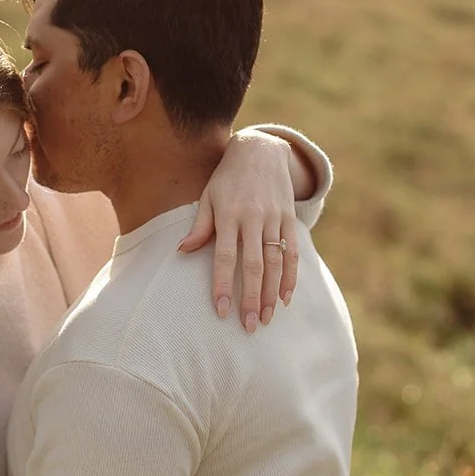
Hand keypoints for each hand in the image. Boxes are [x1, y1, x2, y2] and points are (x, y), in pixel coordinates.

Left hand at [180, 129, 301, 329]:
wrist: (260, 149)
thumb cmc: (227, 177)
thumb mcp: (208, 196)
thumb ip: (200, 226)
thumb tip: (182, 252)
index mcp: (229, 214)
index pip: (225, 256)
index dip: (224, 284)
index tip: (222, 310)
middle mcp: (253, 218)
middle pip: (254, 265)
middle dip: (251, 298)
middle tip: (249, 326)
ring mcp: (274, 219)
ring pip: (275, 262)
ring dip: (271, 294)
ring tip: (265, 318)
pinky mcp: (289, 218)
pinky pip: (292, 252)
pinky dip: (291, 276)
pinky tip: (285, 298)